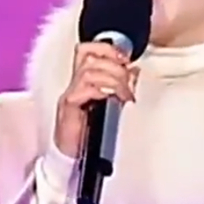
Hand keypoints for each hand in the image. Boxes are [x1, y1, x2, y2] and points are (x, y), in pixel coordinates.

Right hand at [54, 43, 138, 157]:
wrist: (74, 155)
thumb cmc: (91, 132)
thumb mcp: (112, 104)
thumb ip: (122, 86)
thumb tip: (135, 71)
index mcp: (85, 80)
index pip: (88, 50)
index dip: (106, 47)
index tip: (125, 57)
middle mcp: (76, 84)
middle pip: (90, 57)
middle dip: (114, 65)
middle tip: (128, 81)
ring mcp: (71, 94)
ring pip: (88, 72)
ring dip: (111, 79)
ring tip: (123, 94)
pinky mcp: (68, 106)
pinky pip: (83, 89)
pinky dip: (100, 90)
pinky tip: (109, 98)